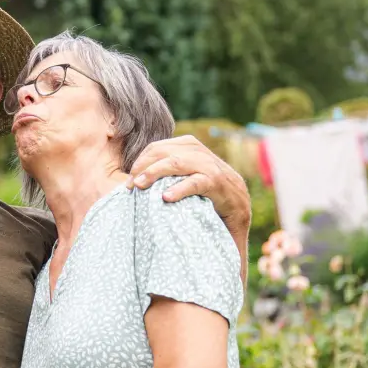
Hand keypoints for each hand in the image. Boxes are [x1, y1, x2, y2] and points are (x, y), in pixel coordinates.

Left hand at [126, 135, 250, 238]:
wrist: (239, 221)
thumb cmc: (206, 205)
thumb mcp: (186, 185)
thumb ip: (170, 175)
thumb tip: (135, 178)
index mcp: (194, 151)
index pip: (162, 146)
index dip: (142, 160)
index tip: (129, 178)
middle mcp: (204, 156)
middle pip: (167, 151)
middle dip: (145, 165)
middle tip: (130, 184)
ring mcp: (215, 170)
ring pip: (180, 162)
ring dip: (155, 172)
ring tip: (139, 186)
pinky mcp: (222, 187)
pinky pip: (198, 182)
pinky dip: (180, 188)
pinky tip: (166, 198)